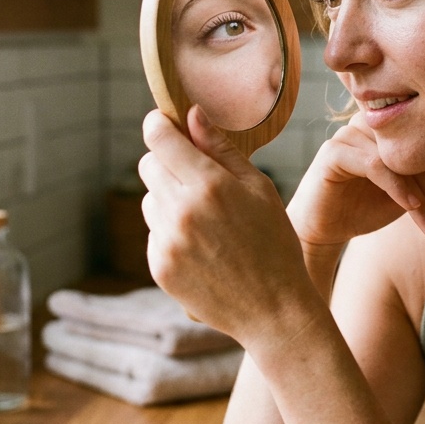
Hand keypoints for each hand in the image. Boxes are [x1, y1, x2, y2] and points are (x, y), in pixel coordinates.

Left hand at [138, 107, 314, 343]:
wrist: (273, 309)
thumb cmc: (275, 242)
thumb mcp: (259, 189)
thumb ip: (221, 149)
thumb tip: (191, 114)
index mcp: (209, 186)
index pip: (159, 138)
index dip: (158, 124)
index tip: (165, 124)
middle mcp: (181, 211)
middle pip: (148, 164)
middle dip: (167, 161)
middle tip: (195, 175)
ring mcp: (166, 242)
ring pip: (149, 200)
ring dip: (168, 199)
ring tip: (206, 219)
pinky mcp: (159, 267)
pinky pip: (154, 233)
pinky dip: (171, 232)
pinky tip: (203, 246)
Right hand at [288, 113, 424, 251]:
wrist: (325, 227)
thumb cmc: (368, 205)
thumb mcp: (413, 193)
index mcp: (393, 126)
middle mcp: (373, 123)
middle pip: (419, 152)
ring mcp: (351, 133)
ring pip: (400, 162)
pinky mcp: (334, 151)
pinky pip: (373, 166)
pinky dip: (397, 188)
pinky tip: (413, 208)